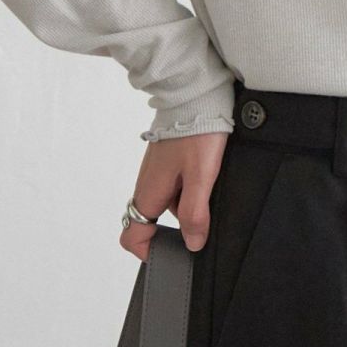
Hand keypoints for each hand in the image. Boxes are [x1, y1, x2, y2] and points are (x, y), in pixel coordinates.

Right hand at [119, 130, 230, 260]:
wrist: (196, 93)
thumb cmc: (197, 132)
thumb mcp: (202, 177)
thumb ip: (195, 213)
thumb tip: (192, 244)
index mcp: (149, 191)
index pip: (132, 235)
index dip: (149, 252)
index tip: (173, 253)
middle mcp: (147, 182)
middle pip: (155, 220)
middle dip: (179, 227)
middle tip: (204, 221)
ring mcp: (157, 169)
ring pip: (169, 201)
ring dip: (188, 203)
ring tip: (213, 187)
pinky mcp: (168, 158)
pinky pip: (176, 183)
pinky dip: (191, 186)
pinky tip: (210, 173)